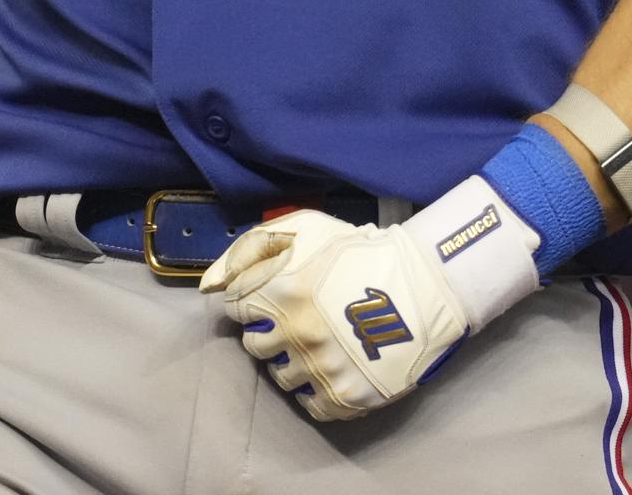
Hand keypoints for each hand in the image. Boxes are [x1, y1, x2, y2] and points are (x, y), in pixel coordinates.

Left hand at [200, 209, 469, 422]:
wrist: (420, 283)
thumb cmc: (358, 251)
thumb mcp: (304, 227)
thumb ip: (251, 248)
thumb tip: (211, 283)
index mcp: (283, 292)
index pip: (235, 309)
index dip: (251, 300)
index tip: (270, 297)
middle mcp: (297, 334)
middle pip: (255, 346)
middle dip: (269, 331)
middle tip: (296, 318)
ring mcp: (320, 369)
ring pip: (281, 377)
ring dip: (292, 360)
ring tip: (317, 340)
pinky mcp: (344, 397)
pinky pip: (309, 404)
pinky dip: (315, 389)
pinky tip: (329, 367)